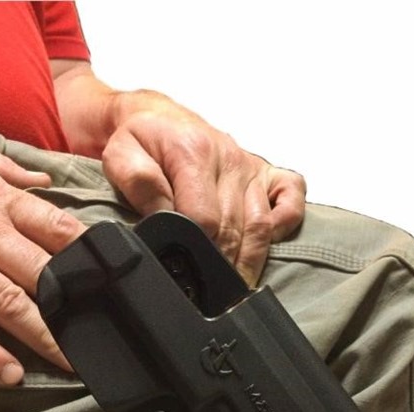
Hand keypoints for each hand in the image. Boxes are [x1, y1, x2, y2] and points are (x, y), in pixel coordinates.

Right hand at [0, 130, 85, 384]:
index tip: (122, 282)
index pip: (59, 230)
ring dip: (43, 335)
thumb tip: (44, 180)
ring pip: (7, 301)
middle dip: (80, 307)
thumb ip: (5, 170)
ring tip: (70, 364)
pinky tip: (7, 374)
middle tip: (108, 337)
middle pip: (45, 273)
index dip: (95, 257)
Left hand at [101, 93, 305, 285]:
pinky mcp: (267, 172)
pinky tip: (267, 243)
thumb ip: (139, 183)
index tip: (187, 269)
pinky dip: (286, 224)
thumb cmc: (143, 141)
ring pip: (262, 224)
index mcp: (193, 152)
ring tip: (236, 285)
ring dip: (250, 259)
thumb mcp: (121, 155)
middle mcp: (229, 159)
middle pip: (234, 228)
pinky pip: (291, 200)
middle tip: (211, 292)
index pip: (204, 217)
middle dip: (222, 264)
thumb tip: (161, 215)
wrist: (160, 117)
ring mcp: (251, 167)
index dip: (196, 249)